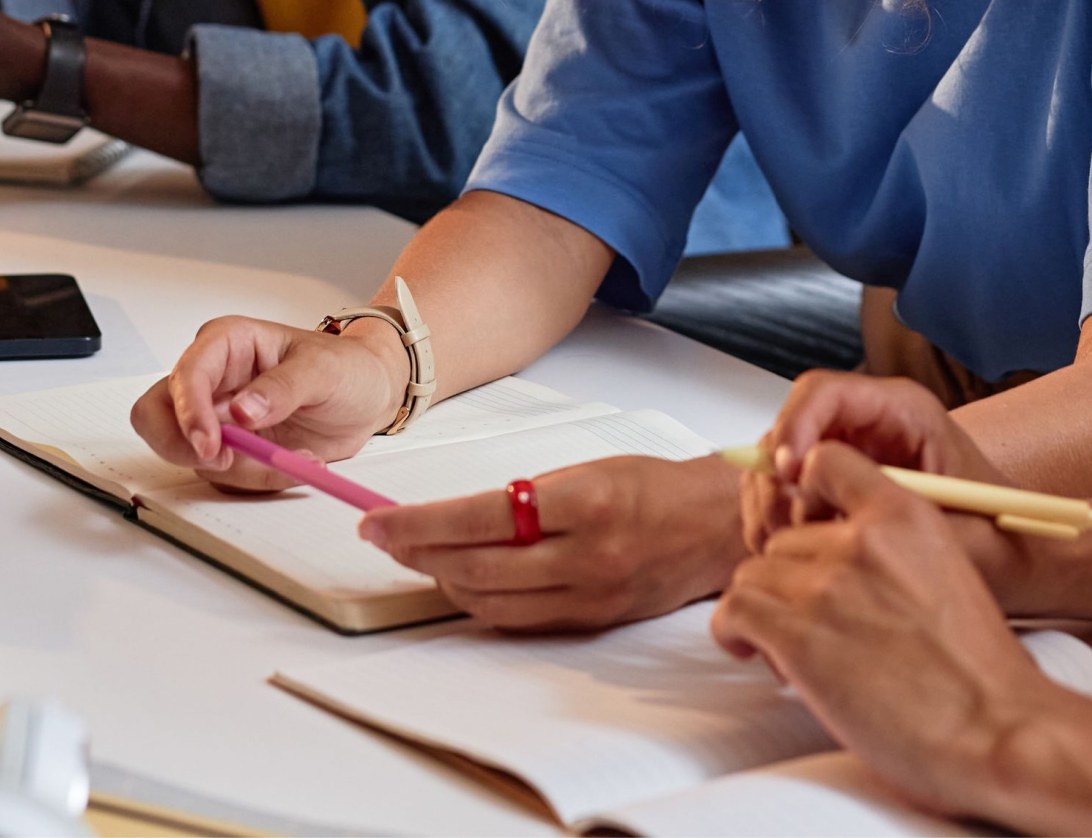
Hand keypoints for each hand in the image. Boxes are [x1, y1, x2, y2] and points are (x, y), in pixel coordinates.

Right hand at [129, 316, 404, 487]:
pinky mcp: (230, 449)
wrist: (368, 396)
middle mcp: (212, 379)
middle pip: (155, 415)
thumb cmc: (345, 367)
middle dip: (179, 446)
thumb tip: (242, 410)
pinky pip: (224, 476)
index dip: (188, 412)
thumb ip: (282, 387)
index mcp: (227, 343)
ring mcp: (216, 417)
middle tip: (223, 463)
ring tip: (296, 457)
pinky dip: (257, 478)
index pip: (186, 374)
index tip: (210, 446)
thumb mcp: (323, 369)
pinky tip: (294, 460)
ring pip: (189, 454)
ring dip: (241, 468)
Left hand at [359, 453, 744, 630]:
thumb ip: (529, 495)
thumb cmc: (652, 487)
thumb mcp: (589, 469)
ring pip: (490, 601)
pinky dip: (482, 601)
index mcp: (583, 502)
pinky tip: (463, 581)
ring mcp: (589, 596)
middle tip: (384, 537)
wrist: (715, 528)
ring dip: (443, 580)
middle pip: (475, 566)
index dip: (418, 523)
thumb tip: (457, 517)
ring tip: (419, 557)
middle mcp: (586, 554)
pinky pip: (519, 619)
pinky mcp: (592, 622)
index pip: (480, 515)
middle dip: (416, 553)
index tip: (377, 521)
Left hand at [712, 444, 1082, 825]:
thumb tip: (846, 560)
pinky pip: (734, 613)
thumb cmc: (981, 670)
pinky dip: (735, 633)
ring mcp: (825, 585)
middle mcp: (860, 540)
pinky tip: (756, 652)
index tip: (806, 530)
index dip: (804, 495)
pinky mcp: (798, 635)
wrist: (998, 730)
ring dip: (765, 611)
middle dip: (789, 580)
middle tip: (810, 622)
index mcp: (904, 515)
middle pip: (783, 539)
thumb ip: (894, 550)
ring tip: (790, 648)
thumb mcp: (950, 571)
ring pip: (752, 575)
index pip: (825, 461)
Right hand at [743, 369, 1006, 550]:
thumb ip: (881, 498)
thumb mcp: (947, 518)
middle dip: (774, 476)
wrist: (1021, 564)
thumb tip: (806, 488)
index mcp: (902, 410)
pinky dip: (776, 523)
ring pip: (778, 463)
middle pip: (789, 427)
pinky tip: (791, 557)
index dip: (795, 426)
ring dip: (769, 504)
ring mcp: (848, 456)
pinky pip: (786, 495)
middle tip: (777, 528)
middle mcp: (868, 424)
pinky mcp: (837, 489)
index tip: (790, 473)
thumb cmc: (999, 537)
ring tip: (783, 550)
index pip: (822, 392)